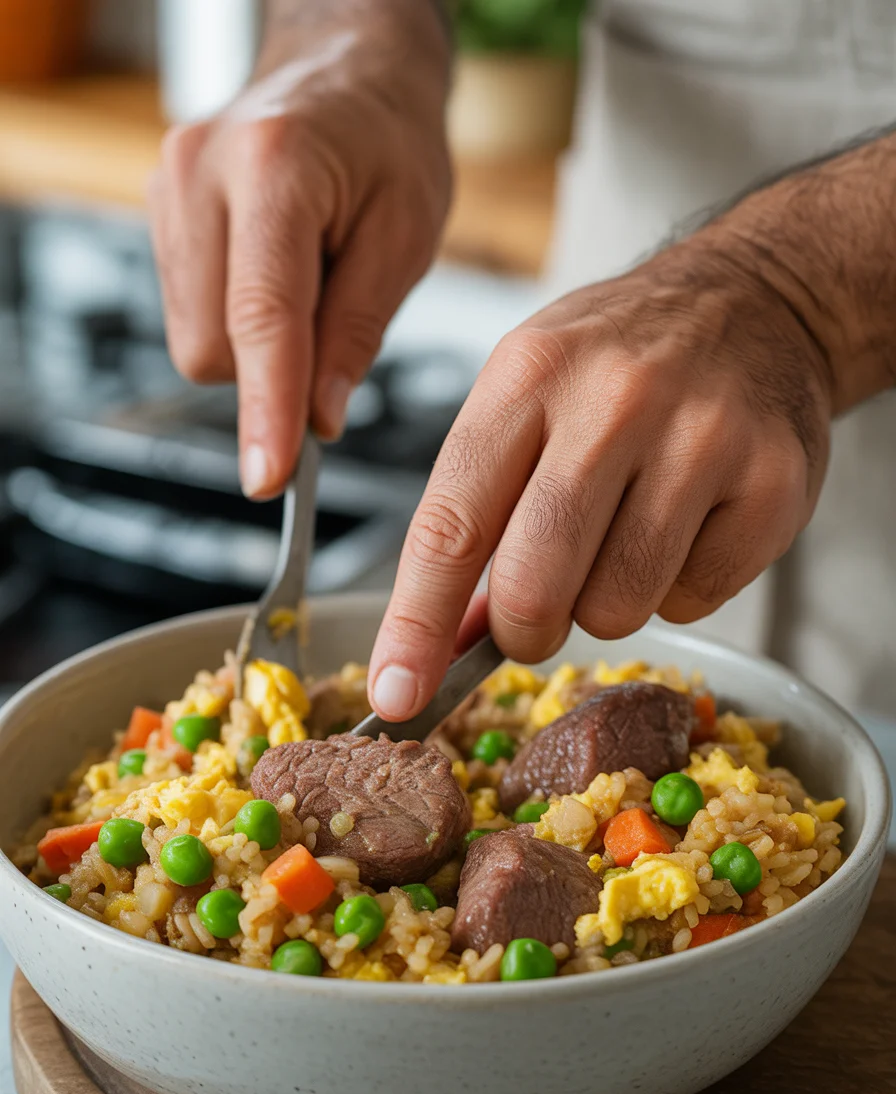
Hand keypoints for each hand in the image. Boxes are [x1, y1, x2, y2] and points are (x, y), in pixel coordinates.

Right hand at [149, 2, 450, 497]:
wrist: (347, 74)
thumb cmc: (388, 143)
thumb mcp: (406, 236)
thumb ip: (358, 331)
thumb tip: (321, 419)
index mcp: (274, 168)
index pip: (260, 318)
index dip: (266, 409)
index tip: (271, 476)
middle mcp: (201, 174)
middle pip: (208, 345)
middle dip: (269, 374)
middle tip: (333, 330)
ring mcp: (169, 189)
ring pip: (193, 338)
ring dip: (253, 347)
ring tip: (309, 283)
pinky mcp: (161, 211)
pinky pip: (190, 312)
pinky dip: (236, 322)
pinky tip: (276, 277)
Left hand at [368, 237, 833, 718]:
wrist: (752, 302)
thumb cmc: (616, 361)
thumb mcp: (524, 394)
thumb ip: (476, 508)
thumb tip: (440, 638)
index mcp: (528, 376)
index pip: (450, 526)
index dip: (417, 625)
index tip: (396, 693)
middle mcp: (615, 401)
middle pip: (534, 586)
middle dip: (523, 628)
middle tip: (536, 608)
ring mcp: (702, 441)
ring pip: (616, 609)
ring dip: (604, 603)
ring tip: (623, 535)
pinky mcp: (773, 486)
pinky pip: (692, 603)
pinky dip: (675, 590)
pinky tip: (685, 525)